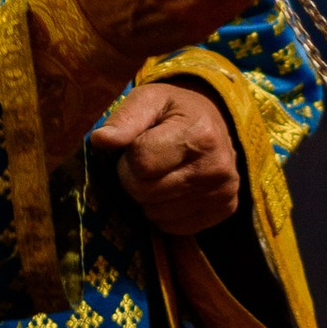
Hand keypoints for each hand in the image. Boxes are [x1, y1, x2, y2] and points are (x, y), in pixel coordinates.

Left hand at [94, 82, 241, 236]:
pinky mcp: (225, 210)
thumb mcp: (150, 100)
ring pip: (157, 214)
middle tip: (146, 162)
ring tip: (162, 173)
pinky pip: (173, 227)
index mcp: (199, 134)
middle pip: (146, 192)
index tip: (137, 145)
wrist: (215, 124)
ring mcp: (222, 192)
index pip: (141, 163)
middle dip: (135, 178)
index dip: (129, 157)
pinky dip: (165, 212)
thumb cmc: (176, 112)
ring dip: (149, 198)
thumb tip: (100, 140)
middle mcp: (216, 167)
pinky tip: (174, 188)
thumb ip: (124, 118)